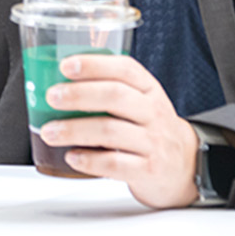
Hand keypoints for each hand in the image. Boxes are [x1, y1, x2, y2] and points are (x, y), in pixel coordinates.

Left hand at [38, 53, 199, 207]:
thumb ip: (106, 88)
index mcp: (148, 89)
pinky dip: (89, 160)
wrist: (184, 167)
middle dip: (79, 94)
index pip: (125, 69)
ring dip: (74, 130)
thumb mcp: (138, 101)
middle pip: (116, 96)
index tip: (65, 66)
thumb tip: (51, 79)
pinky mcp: (149, 170)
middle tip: (52, 97)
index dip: (94, 64)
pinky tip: (72, 156)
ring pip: (111, 131)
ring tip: (50, 132)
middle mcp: (153, 112)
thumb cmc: (149, 128)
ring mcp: (154, 142)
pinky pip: (116, 164)